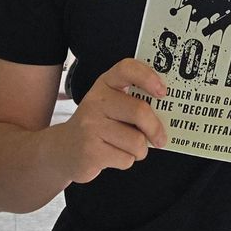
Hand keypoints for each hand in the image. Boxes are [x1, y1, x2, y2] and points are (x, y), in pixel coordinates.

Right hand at [50, 58, 168, 184]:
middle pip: (140, 111)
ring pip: (137, 142)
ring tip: (126, 148)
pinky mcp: (90, 151)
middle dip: (156, 130)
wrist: (62, 149)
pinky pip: (126, 159)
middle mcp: (96, 101)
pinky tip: (112, 156)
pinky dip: (126, 161)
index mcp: (104, 84)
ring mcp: (90, 126)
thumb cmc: (97, 126)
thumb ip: (134, 103)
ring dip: (139, 151)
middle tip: (160, 139)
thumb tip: (168, 115)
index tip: (162, 92)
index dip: (148, 77)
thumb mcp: (110, 106)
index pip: (126, 69)